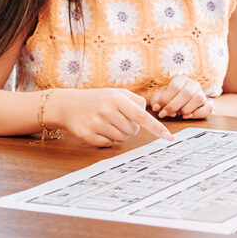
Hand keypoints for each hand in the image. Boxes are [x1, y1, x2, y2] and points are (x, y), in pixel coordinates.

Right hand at [49, 88, 173, 147]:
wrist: (67, 104)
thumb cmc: (97, 99)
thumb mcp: (116, 93)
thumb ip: (135, 102)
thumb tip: (149, 118)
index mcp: (117, 99)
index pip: (142, 116)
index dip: (156, 128)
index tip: (169, 138)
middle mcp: (107, 110)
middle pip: (132, 130)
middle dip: (129, 127)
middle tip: (118, 119)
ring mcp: (96, 123)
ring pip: (121, 138)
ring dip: (119, 134)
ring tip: (108, 123)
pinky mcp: (87, 135)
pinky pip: (108, 144)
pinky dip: (107, 139)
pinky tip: (99, 129)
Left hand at [149, 76, 214, 119]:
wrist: (177, 102)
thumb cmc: (168, 99)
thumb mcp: (159, 97)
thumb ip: (156, 101)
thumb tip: (158, 108)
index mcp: (181, 79)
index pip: (175, 86)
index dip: (165, 98)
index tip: (157, 108)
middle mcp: (193, 84)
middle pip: (186, 93)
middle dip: (173, 106)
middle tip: (164, 114)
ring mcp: (201, 93)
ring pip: (198, 98)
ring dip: (185, 109)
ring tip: (177, 114)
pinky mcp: (206, 104)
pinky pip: (206, 109)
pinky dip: (197, 114)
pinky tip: (186, 116)